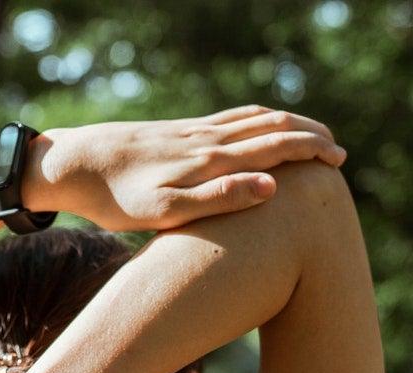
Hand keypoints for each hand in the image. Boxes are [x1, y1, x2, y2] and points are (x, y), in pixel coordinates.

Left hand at [31, 105, 344, 231]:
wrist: (74, 164)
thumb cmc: (115, 200)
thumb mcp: (165, 213)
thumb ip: (219, 200)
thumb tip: (271, 185)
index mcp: (211, 160)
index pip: (275, 146)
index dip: (311, 151)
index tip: (339, 162)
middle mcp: (207, 139)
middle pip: (271, 127)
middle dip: (310, 136)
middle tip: (338, 153)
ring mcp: (193, 132)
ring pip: (254, 119)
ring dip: (288, 126)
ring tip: (312, 139)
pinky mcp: (179, 132)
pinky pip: (231, 119)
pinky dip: (259, 120)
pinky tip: (261, 129)